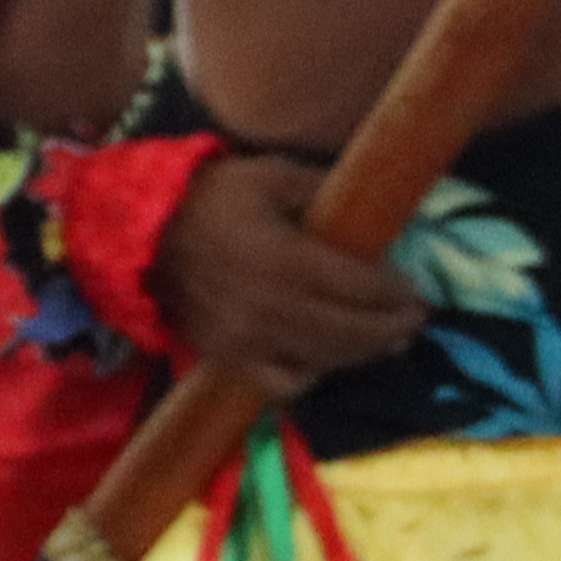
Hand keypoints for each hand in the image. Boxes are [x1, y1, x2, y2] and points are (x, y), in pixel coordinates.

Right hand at [154, 149, 428, 394]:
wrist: (142, 233)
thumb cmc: (212, 197)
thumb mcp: (273, 176)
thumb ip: (325, 193)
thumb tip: (376, 209)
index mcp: (284, 259)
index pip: (360, 287)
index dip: (396, 293)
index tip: (418, 292)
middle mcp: (268, 307)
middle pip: (350, 332)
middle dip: (392, 328)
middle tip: (415, 319)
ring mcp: (245, 340)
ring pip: (323, 361)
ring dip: (362, 355)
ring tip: (387, 343)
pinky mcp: (225, 358)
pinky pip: (278, 384)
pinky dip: (307, 377)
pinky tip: (323, 362)